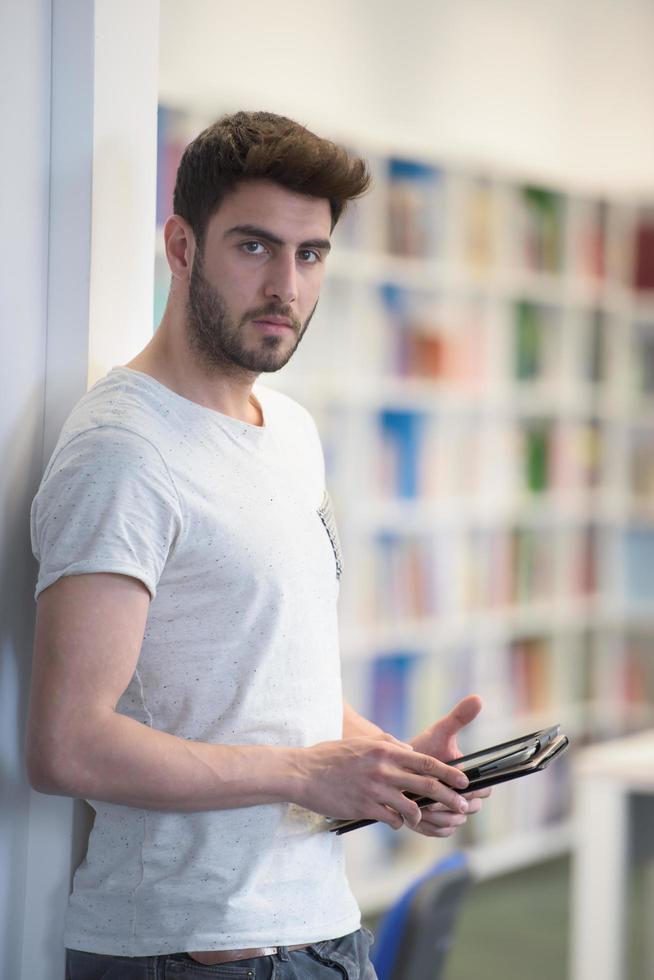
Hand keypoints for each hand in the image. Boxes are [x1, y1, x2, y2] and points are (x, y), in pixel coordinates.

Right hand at [292, 733, 470, 829]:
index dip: (448, 771)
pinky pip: (391, 819)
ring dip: (421, 815)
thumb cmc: (331, 756)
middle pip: (426, 785)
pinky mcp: (364, 808)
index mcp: (384, 750)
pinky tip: (395, 821)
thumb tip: (409, 751)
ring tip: (423, 818)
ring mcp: (374, 790)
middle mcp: (383, 769)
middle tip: (463, 805)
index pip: (425, 761)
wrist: (303, 773)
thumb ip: (388, 745)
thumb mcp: (361, 743)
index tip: (463, 780)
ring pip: (411, 807)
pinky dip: (397, 822)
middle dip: (449, 797)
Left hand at [407, 694, 491, 837]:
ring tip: (421, 806)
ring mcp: (451, 812)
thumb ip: (459, 718)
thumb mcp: (439, 733)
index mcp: (468, 777)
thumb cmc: (421, 750)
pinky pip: (442, 832)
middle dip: (454, 804)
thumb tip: (478, 698)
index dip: (474, 789)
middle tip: (433, 798)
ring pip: (456, 822)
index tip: (458, 782)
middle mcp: (464, 797)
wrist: (396, 767)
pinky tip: (417, 817)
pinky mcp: (437, 824)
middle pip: (472, 809)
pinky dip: (431, 826)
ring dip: (440, 816)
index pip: (484, 789)